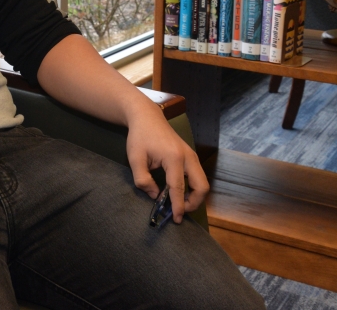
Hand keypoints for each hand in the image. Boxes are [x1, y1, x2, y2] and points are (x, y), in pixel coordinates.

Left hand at [125, 105, 208, 223]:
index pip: (178, 187)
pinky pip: (198, 176)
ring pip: (202, 182)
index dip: (178, 206)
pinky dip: (192, 188)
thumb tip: (156, 196)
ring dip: (194, 196)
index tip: (176, 219)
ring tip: (178, 203)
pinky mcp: (191, 156)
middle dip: (194, 203)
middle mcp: (188, 157)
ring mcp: (192, 155)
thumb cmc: (140, 137)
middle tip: (179, 211)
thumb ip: (143, 180)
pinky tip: (178, 192)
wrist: (147, 117)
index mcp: (174, 157)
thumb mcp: (135, 159)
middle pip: (202, 186)